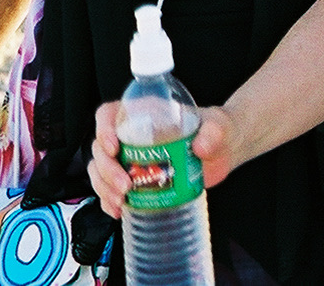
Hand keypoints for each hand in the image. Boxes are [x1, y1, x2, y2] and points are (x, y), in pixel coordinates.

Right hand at [88, 102, 238, 218]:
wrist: (223, 151)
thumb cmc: (218, 130)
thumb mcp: (219, 126)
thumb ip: (213, 132)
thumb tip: (200, 147)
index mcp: (144, 114)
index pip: (109, 114)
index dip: (103, 128)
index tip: (113, 147)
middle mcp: (131, 134)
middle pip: (100, 148)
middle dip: (106, 169)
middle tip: (125, 186)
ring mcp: (130, 158)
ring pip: (100, 170)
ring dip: (104, 187)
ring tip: (121, 201)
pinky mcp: (135, 178)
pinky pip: (109, 188)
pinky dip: (108, 200)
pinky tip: (118, 210)